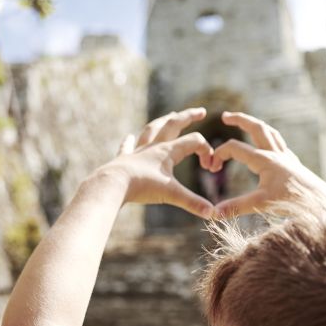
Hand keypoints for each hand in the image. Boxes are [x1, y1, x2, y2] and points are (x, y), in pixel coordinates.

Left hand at [98, 107, 215, 218]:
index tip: (210, 167)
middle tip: (201, 111)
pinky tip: (129, 136)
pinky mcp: (124, 159)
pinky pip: (128, 146)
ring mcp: (138, 151)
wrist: (113, 184)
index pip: (193, 142)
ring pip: (153, 129)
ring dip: (164, 121)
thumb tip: (213, 214)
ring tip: (171, 115)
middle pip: (174, 124)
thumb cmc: (142, 186)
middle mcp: (154, 146)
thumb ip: (193, 203)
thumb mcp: (172, 195)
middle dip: (189, 117)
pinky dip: (129, 141)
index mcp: (168, 151)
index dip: (206, 152)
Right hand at [211, 111, 325, 216]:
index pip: (235, 148)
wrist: (320, 202)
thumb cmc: (291, 202)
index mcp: (264, 160)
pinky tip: (268, 144)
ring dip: (256, 125)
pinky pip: (280, 143)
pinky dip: (270, 138)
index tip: (211, 168)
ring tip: (245, 123)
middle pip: (256, 127)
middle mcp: (275, 153)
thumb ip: (236, 207)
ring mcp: (286, 157)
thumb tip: (213, 214)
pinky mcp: (294, 163)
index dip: (219, 154)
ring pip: (270, 132)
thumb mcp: (261, 204)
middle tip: (225, 116)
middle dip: (240, 119)